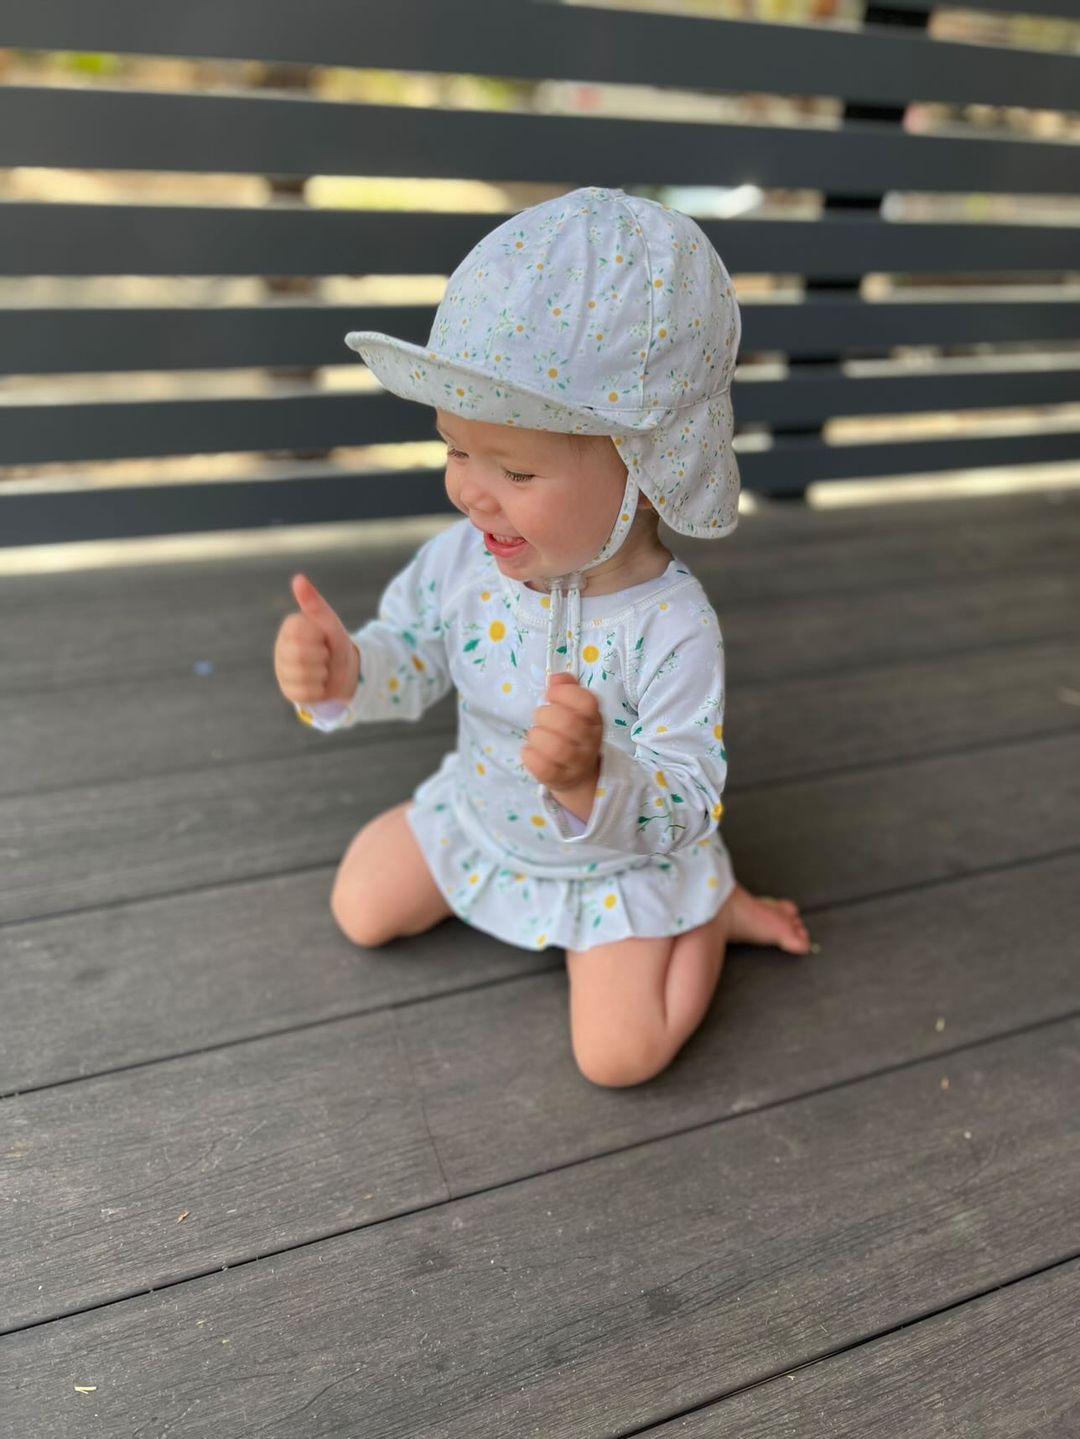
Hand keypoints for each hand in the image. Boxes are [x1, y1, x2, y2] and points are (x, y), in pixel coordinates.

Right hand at [274, 573, 359, 704]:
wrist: (347, 672)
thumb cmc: (335, 643)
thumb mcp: (330, 623)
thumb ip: (314, 603)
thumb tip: (298, 578)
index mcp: (289, 628)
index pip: (300, 633)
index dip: (318, 637)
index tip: (322, 638)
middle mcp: (281, 648)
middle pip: (300, 655)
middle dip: (321, 657)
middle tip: (324, 655)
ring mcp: (282, 670)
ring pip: (303, 675)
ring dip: (322, 674)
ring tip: (322, 669)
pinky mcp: (288, 690)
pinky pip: (305, 693)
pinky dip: (319, 690)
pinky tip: (319, 684)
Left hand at [521, 672, 602, 789]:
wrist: (577, 773)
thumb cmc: (572, 734)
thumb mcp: (575, 709)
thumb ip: (566, 689)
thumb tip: (555, 679)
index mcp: (594, 719)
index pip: (587, 702)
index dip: (564, 694)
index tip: (551, 695)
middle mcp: (589, 742)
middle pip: (569, 723)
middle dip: (546, 715)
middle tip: (541, 718)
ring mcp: (576, 763)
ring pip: (556, 747)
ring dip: (538, 736)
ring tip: (536, 735)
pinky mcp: (558, 779)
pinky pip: (542, 767)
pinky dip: (530, 755)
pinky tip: (530, 751)